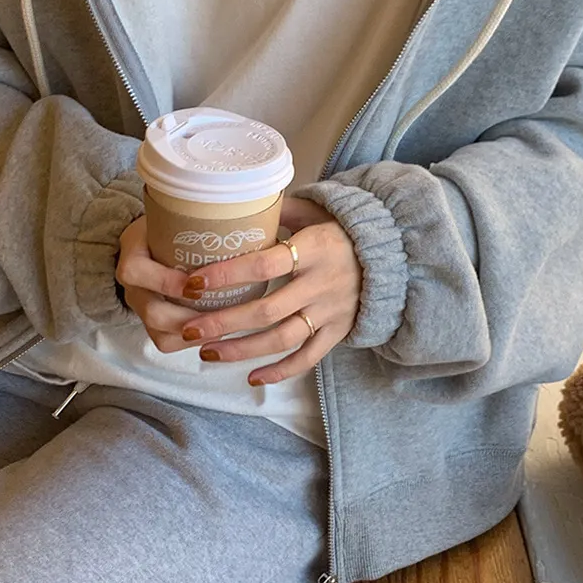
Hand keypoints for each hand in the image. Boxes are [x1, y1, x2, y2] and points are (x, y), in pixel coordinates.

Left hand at [115, 192, 361, 386]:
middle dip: (223, 322)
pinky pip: (307, 358)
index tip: (194, 283)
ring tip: (207, 353)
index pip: (265, 265)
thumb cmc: (341, 229)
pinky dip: (280, 371)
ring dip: (242, 350)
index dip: (228, 276)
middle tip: (189, 329)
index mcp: (314, 249)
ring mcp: (330, 313)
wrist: (393, 255)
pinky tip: (252, 377)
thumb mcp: (315, 209)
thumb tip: (235, 205)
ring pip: (282, 339)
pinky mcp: (337, 333)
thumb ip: (278, 210)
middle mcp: (321, 284)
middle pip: (266, 311)